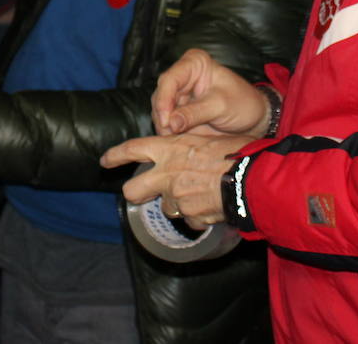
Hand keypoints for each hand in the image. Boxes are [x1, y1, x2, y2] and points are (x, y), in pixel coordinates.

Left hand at [100, 133, 248, 228]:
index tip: (105, 161)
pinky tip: (212, 204)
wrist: (252, 179)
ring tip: (201, 193)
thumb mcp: (207, 138)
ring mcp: (177, 198)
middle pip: (132, 189)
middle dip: (136, 192)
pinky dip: (197, 214)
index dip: (115, 155)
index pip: (132, 149)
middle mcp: (167, 174)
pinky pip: (188, 218)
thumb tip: (187, 153)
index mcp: (170, 148)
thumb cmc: (236, 153)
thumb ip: (189, 147)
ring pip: (166, 206)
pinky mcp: (190, 216)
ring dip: (178, 203)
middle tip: (145, 192)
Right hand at [152, 49, 271, 137]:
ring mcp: (179, 95)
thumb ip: (195, 113)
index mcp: (194, 63)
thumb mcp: (221, 106)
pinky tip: (175, 141)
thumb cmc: (243, 104)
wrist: (253, 119)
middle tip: (168, 134)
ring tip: (173, 140)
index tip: (166, 121)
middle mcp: (182, 76)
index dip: (164, 100)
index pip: (170, 79)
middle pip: (161, 95)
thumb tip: (171, 123)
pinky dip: (169, 132)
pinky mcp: (179, 111)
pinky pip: (167, 122)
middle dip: (163, 116)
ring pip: (160, 110)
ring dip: (164, 126)